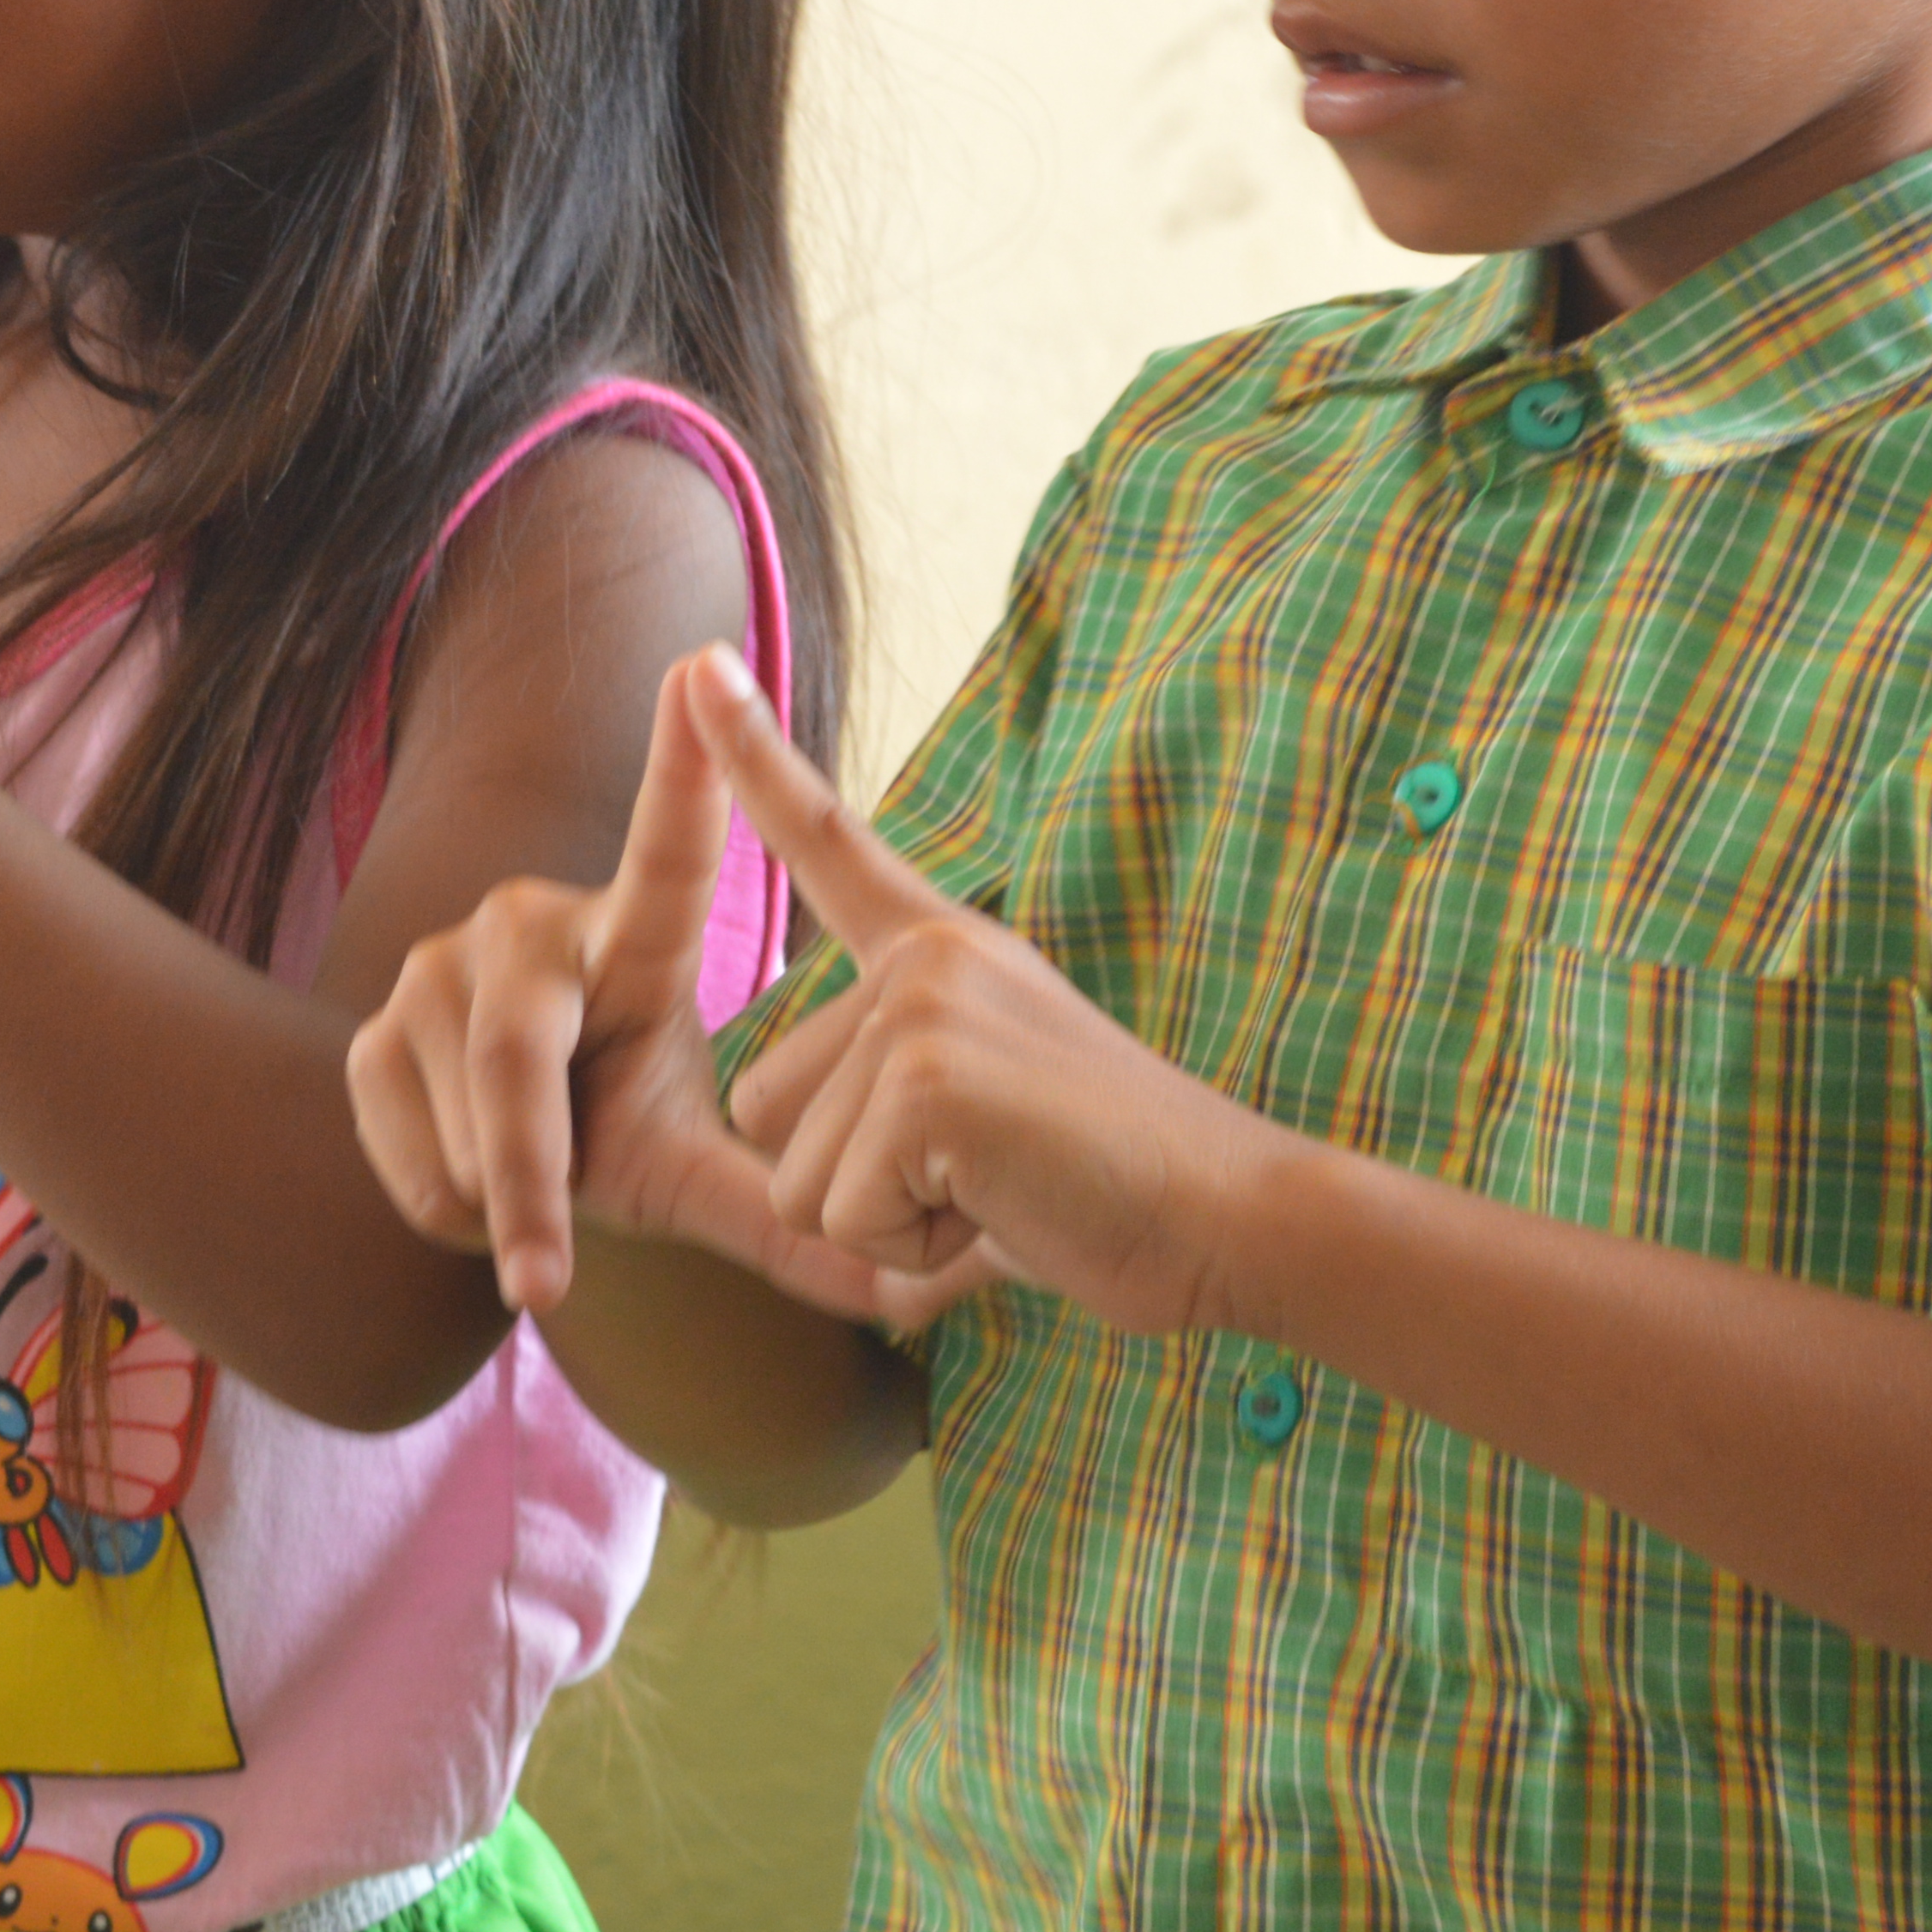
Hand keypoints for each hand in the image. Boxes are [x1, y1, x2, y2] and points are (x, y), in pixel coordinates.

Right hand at [347, 652, 807, 1313]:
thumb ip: (787, 1221)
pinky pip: (404, 1146)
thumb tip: (918, 1300)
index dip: (686, 764)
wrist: (506, 1160)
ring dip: (497, 1203)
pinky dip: (444, 1207)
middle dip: (529, 1178)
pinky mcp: (371, 1028)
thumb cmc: (622, 1131)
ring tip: (535, 1216)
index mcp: (633, 939)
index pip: (667, 850)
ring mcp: (437, 969)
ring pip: (459, 1122)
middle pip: (516, 1057)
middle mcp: (528, 927)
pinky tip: (473, 1199)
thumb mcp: (698, 1171)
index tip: (705, 665)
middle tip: (544, 1280)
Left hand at [715, 651, 1298, 1335]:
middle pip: (767, 1108)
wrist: (1235, 1216)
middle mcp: (917, 961)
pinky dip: (914, 1256)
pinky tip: (1005, 1214)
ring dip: (887, 1228)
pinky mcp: (926, 1082)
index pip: (826, 842)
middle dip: (855, 1187)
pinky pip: (842, 1218)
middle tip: (986, 1178)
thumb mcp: (990, 1131)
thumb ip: (905, 1143)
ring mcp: (918, 1010)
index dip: (751, 759)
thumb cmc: (1117, 1191)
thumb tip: (857, 1264)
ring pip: (796, 1177)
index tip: (696, 667)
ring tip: (1000, 1195)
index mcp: (934, 948)